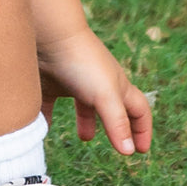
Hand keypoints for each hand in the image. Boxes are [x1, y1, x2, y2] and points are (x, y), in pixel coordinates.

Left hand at [38, 26, 152, 155]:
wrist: (49, 33)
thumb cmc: (82, 61)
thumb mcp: (105, 95)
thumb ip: (117, 123)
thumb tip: (129, 152)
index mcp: (116, 86)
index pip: (139, 109)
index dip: (143, 129)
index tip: (142, 150)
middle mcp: (97, 83)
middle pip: (113, 108)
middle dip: (118, 127)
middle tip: (119, 147)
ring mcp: (73, 80)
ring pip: (84, 104)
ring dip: (86, 122)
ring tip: (84, 138)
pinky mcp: (50, 80)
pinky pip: (50, 101)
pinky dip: (48, 116)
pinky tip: (43, 128)